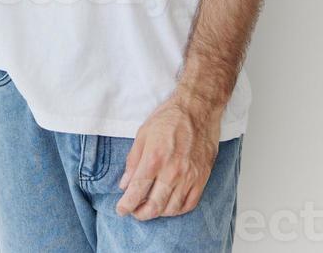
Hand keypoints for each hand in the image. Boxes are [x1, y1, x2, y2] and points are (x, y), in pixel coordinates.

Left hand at [115, 91, 223, 220]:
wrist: (197, 108)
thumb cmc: (168, 118)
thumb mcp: (143, 133)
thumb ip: (133, 161)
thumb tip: (124, 184)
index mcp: (154, 158)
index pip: (137, 191)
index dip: (126, 205)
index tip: (121, 210)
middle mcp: (172, 171)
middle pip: (154, 206)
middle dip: (141, 214)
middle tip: (135, 212)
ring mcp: (189, 177)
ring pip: (172, 209)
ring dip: (158, 213)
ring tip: (150, 208)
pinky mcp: (202, 178)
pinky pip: (189, 204)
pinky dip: (177, 210)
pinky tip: (169, 205)